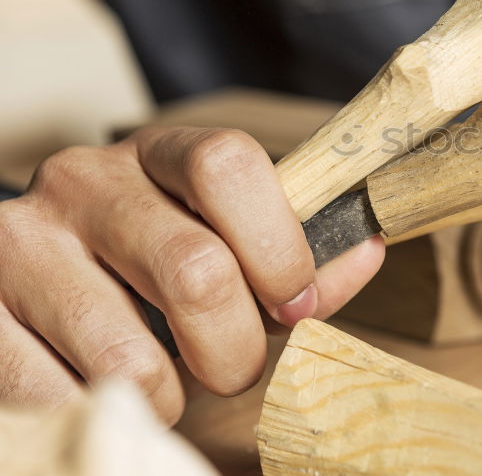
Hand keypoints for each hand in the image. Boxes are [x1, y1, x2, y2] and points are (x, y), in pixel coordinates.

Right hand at [0, 127, 384, 423]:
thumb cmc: (151, 255)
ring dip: (171, 394)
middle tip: (235, 366)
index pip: (228, 163)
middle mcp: (84, 183)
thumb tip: (365, 250)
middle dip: (236, 348)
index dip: (279, 243)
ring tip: (169, 382)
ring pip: (128, 353)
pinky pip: (59, 393)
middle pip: (195, 269)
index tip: (295, 301)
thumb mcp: (222, 235)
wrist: (33, 265)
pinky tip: (113, 387)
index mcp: (157, 153)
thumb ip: (294, 252)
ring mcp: (20, 244)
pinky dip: (110, 412)